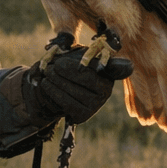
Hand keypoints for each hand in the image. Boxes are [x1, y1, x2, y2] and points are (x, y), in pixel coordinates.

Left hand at [18, 46, 132, 125]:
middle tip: (52, 65)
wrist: (52, 89)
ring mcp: (96, 104)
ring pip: (75, 90)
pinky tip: (46, 83)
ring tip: (47, 72)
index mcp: (108, 71)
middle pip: (87, 77)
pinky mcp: (83, 115)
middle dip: (66, 69)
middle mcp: (107, 89)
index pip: (120, 68)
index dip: (121, 67)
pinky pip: (67, 102)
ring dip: (56, 79)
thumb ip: (82, 53)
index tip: (120, 66)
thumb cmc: (66, 67)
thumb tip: (91, 53)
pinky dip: (53, 91)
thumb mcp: (74, 55)